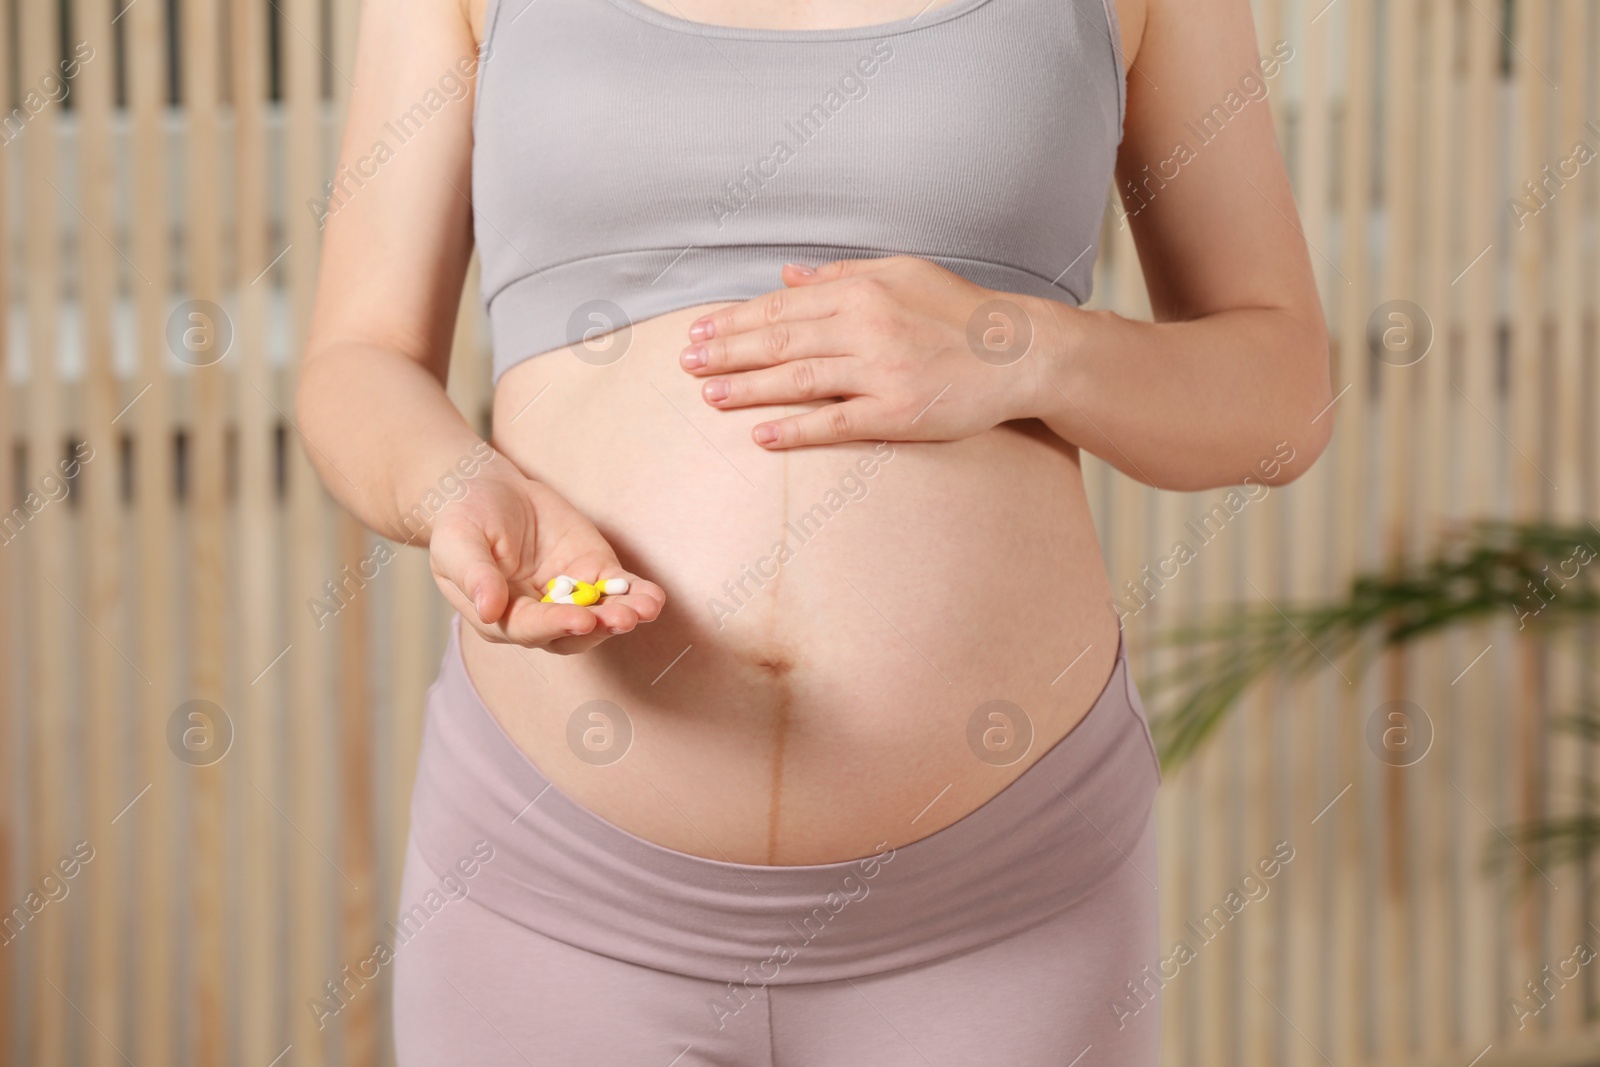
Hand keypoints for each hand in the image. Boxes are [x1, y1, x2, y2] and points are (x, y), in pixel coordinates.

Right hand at [426, 465, 665, 652]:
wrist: (486, 489)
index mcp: (502, 617)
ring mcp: (569, 596)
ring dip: (624, 615)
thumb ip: (473, 576)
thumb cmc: (463, 520)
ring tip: (645, 608)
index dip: (557, 625)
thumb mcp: (458, 543)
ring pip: (601, 615)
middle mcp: (539, 614)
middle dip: (599, 626)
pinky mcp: (592, 571)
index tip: (582, 620)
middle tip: (622, 619)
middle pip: (573, 633)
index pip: (532, 628)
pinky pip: (618, 588)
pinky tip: (653, 598)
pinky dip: (637, 594)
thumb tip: (488, 610)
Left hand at [678, 256, 1051, 447]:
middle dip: (727, 352)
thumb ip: (842, 275)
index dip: (736, 320)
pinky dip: (794, 428)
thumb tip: (787, 276)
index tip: (699, 332)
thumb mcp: (903, 273)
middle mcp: (866, 327)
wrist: (1020, 351)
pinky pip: (834, 422)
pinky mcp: (897, 413)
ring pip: (798, 379)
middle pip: (780, 340)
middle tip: (687, 364)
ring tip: (709, 396)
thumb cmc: (959, 311)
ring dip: (748, 388)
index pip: (783, 306)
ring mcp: (880, 371)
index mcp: (863, 290)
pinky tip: (761, 436)